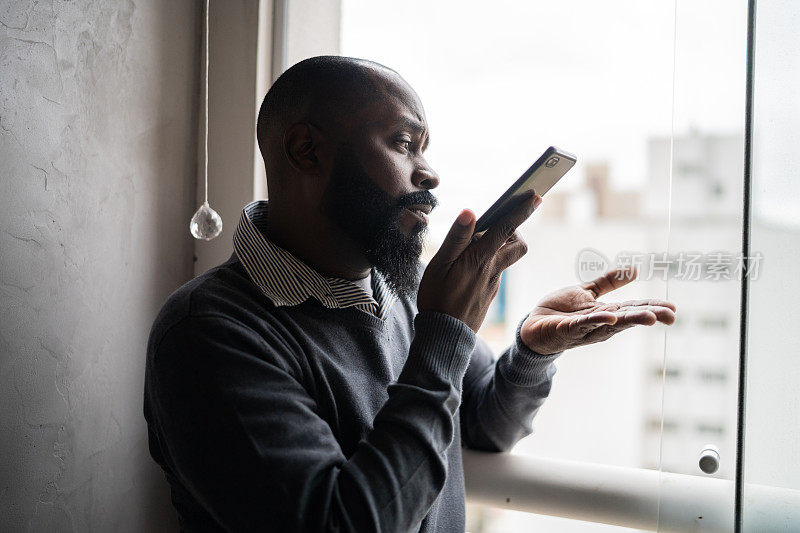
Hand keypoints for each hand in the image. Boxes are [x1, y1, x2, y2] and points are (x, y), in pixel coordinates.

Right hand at [418, 191, 542, 331]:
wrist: (445, 336)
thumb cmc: (436, 299)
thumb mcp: (439, 266)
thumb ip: (456, 238)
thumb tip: (471, 212)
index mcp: (479, 258)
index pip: (505, 228)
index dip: (521, 210)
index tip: (536, 195)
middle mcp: (492, 269)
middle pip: (517, 244)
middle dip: (514, 229)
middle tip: (496, 225)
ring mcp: (493, 283)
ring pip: (504, 258)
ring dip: (497, 246)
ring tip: (471, 248)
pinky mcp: (489, 294)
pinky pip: (494, 272)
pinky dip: (486, 263)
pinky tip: (466, 270)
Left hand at [519, 266, 676, 354]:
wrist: (533, 325)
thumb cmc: (560, 311)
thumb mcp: (587, 293)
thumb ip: (608, 282)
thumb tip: (634, 269)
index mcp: (607, 314)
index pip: (633, 309)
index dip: (653, 307)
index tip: (673, 309)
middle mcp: (600, 324)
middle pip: (627, 318)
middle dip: (649, 315)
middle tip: (670, 315)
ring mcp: (584, 328)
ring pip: (610, 323)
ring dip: (630, 320)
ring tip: (650, 317)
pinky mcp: (567, 329)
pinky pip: (582, 325)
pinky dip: (596, 321)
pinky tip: (610, 318)